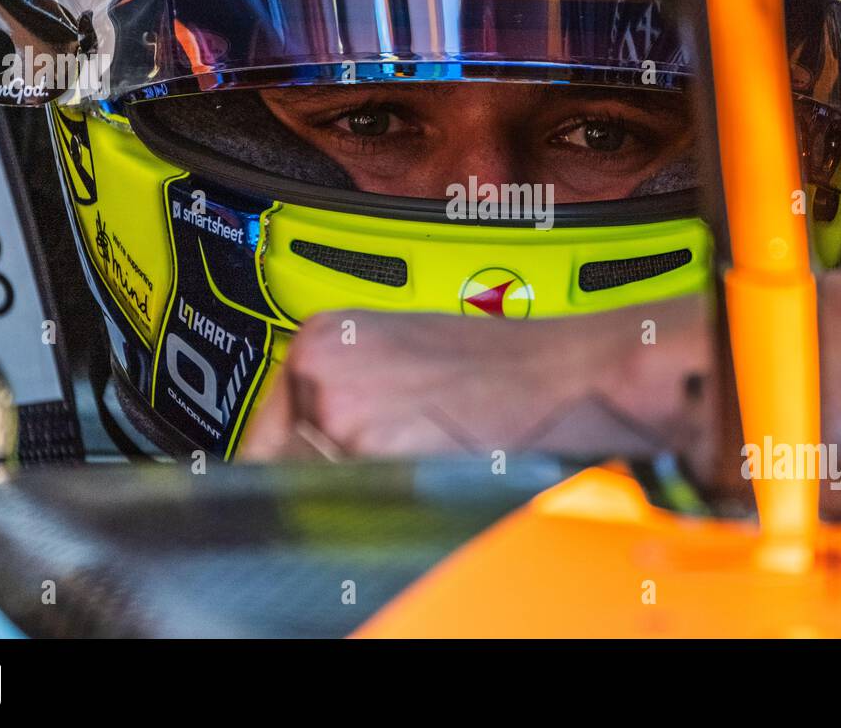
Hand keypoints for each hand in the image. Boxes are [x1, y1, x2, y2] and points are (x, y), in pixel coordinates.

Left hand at [239, 296, 716, 468]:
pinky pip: (361, 502)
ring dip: (368, 484)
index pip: (269, 426)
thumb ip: (348, 392)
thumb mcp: (408, 359)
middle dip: (332, 471)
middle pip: (288, 457)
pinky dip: (395, 498)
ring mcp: (342, 412)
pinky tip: (442, 465)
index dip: (286, 460)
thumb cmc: (507, 368)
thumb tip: (306, 445)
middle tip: (402, 455)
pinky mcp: (373, 454)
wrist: (571, 375)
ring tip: (433, 450)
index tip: (293, 480)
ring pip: (324, 484)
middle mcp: (321, 368)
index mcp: (325, 337)